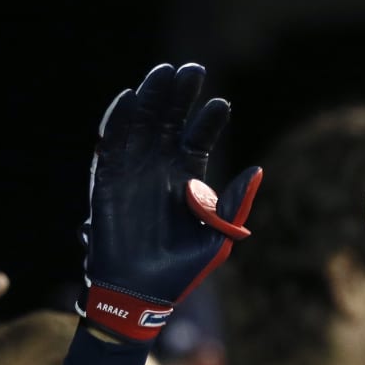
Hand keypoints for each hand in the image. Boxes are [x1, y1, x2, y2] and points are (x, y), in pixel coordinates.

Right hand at [83, 62, 260, 342]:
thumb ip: (234, 204)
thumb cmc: (183, 270)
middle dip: (180, 95)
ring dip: (152, 99)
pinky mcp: (107, 181)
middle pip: (170, 121)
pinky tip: (130, 97)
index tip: (220, 104)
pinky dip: (118, 120)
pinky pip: (110, 145)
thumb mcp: (218, 238)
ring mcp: (133, 172)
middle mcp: (161, 169)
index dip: (208, 120)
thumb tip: (257, 169)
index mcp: (189, 179)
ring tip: (164, 74)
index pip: (199, 138)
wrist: (142, 294)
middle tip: (192, 70)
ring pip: (142, 124)